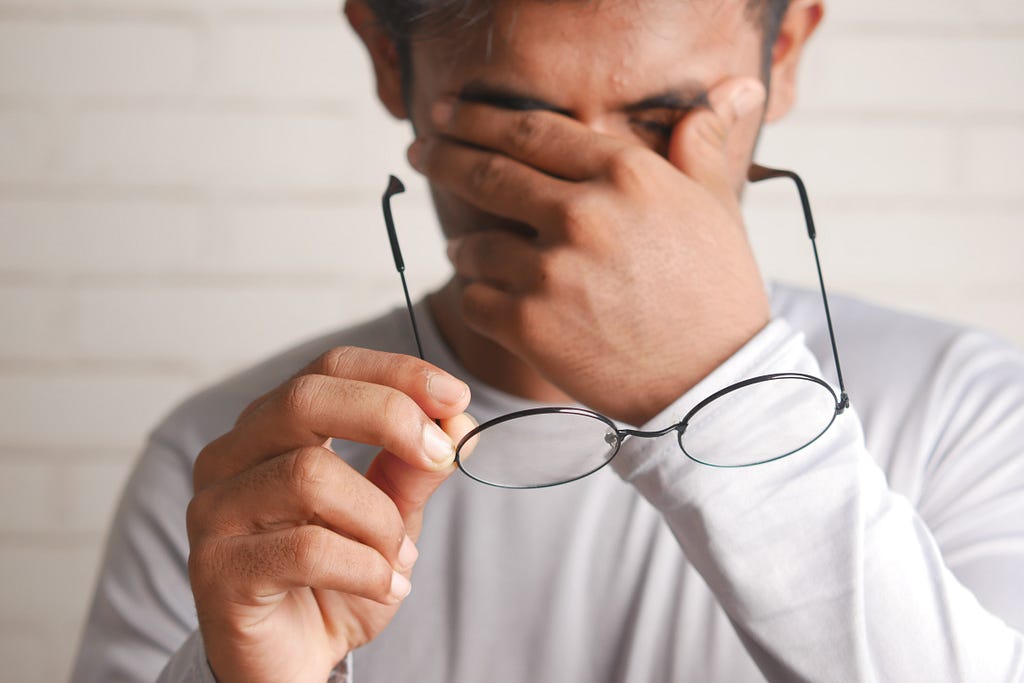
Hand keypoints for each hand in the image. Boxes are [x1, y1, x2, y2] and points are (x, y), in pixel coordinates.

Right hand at [187, 347, 472, 682]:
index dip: (396, 373)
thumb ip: (413, 469)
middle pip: (306, 399)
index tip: (455, 395)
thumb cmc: (335, 581)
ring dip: (379, 519)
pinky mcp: (215, 569)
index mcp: (271, 430)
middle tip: (440, 455)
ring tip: (399, 557)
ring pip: (309, 476)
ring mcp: (214, 510)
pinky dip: (365, 568)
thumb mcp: (389, 517)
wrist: (292, 663)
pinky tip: (384, 587)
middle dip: (390, 417)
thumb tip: (457, 420)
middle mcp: (231, 457)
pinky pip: (306, 548)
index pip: (329, 369)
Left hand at [410, 77, 770, 424]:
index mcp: (625, 174)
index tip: (447, 114)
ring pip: (473, 245)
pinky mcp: (529, 326)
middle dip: (443, 157)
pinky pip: (473, 300)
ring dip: (464, 247)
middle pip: (486, 173)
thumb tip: (733, 88)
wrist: (713, 384)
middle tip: (420, 150)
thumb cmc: (717, 292)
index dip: (478, 118)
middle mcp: (582, 213)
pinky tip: (488, 299)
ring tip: (466, 251)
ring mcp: (551, 271)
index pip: (531, 130)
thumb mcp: (719, 207)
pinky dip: (475, 298)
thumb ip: (702, 145)